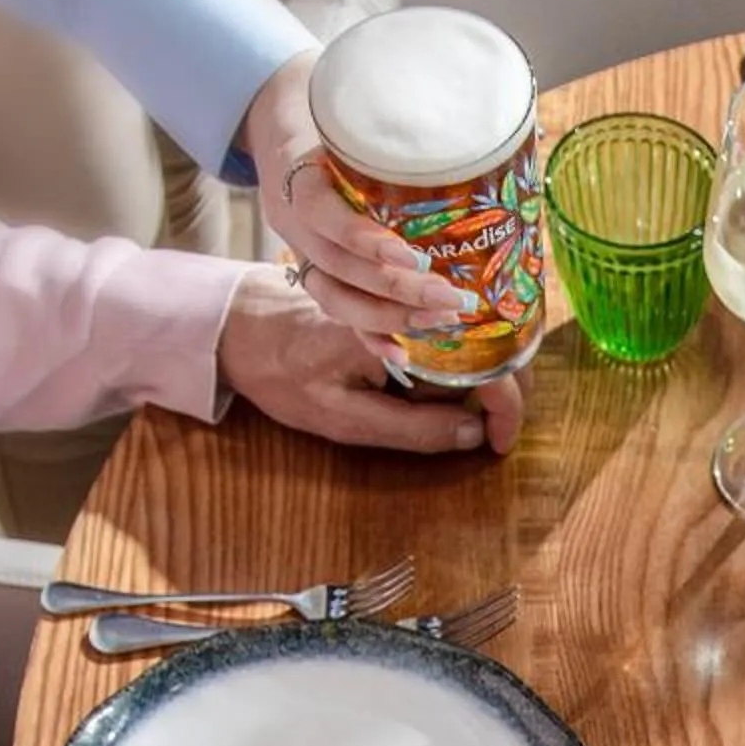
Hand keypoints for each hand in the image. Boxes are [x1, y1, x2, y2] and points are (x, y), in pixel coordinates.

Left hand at [215, 269, 521, 458]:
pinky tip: (457, 386)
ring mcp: (406, 300)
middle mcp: (411, 307)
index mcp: (403, 335)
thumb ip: (412, 429)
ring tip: (481, 415)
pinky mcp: (397, 301)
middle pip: (489, 343)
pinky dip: (464, 357)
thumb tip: (472, 433)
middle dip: (508, 388)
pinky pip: (447, 328)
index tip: (500, 444)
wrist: (236, 324)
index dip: (505, 408)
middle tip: (497, 433)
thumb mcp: (346, 420)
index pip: (482, 365)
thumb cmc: (284, 375)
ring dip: (488, 373)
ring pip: (473, 335)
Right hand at [243, 54, 475, 347]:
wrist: (275, 113)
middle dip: (399, 291)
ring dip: (392, 317)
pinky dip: (371, 335)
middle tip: (454, 299)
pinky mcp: (314, 270)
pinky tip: (404, 353)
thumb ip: (385, 135)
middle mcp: (290, 220)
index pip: (322, 214)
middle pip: (339, 268)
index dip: (365, 241)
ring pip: (337, 299)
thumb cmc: (323, 108)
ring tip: (443, 320)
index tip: (413, 259)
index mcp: (293, 174)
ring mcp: (299, 249)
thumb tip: (460, 147)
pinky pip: (339, 312)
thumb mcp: (345, 109)